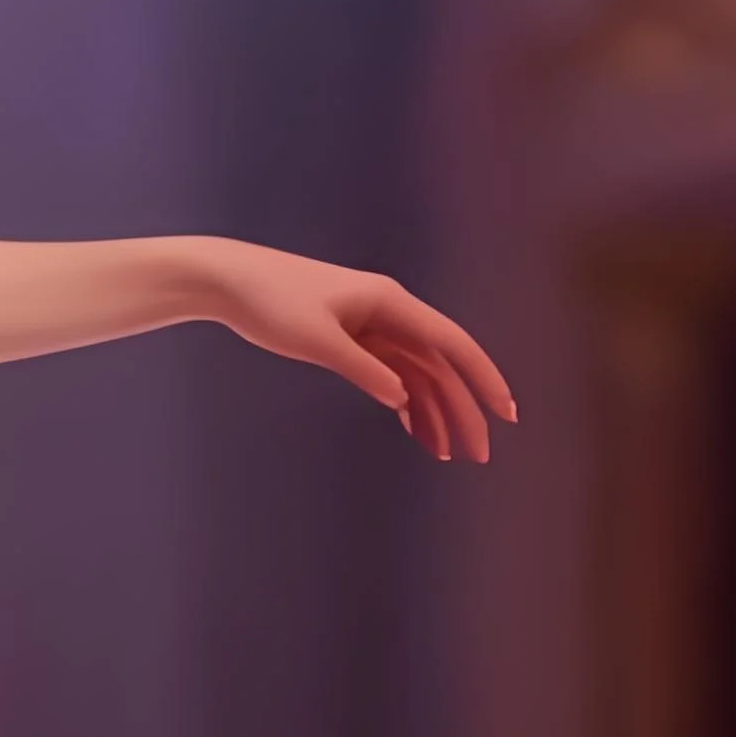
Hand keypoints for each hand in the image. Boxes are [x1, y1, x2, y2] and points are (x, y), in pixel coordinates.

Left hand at [200, 246, 516, 462]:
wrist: (228, 280)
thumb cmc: (270, 302)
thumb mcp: (316, 340)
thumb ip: (363, 368)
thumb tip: (402, 398)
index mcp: (390, 303)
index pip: (452, 344)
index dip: (484, 379)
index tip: (506, 414)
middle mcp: (390, 312)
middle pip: (440, 366)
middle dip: (462, 410)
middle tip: (477, 456)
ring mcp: (372, 325)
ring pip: (417, 373)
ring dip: (433, 412)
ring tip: (444, 455)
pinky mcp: (352, 338)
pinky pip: (391, 372)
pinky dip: (403, 401)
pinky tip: (414, 430)